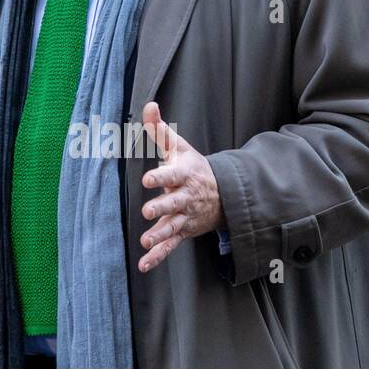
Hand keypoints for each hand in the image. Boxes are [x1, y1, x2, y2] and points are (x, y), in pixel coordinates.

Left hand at [137, 101, 222, 271]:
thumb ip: (161, 129)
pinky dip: (159, 256)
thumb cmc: (194, 167)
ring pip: (173, 227)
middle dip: (162, 207)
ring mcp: (185, 217)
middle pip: (174, 203)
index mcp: (185, 175)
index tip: (149, 177)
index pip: (173, 174)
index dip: (161, 175)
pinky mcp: (183, 232)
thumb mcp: (180, 147)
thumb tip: (148, 105)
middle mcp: (186, 197)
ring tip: (147, 241)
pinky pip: (171, 246)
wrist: (222, 195)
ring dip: (160, 235)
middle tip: (147, 211)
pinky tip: (145, 264)